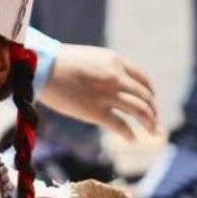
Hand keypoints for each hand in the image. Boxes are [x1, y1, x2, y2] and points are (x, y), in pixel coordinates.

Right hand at [41, 44, 159, 140]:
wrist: (42, 67)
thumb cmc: (59, 62)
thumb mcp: (91, 58)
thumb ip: (106, 69)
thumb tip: (113, 84)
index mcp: (116, 62)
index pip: (143, 79)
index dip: (150, 92)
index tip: (151, 102)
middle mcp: (116, 78)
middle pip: (145, 97)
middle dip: (153, 111)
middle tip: (154, 122)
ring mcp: (107, 95)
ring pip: (139, 111)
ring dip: (149, 123)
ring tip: (152, 133)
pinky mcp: (95, 112)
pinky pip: (120, 126)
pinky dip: (129, 134)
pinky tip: (132, 139)